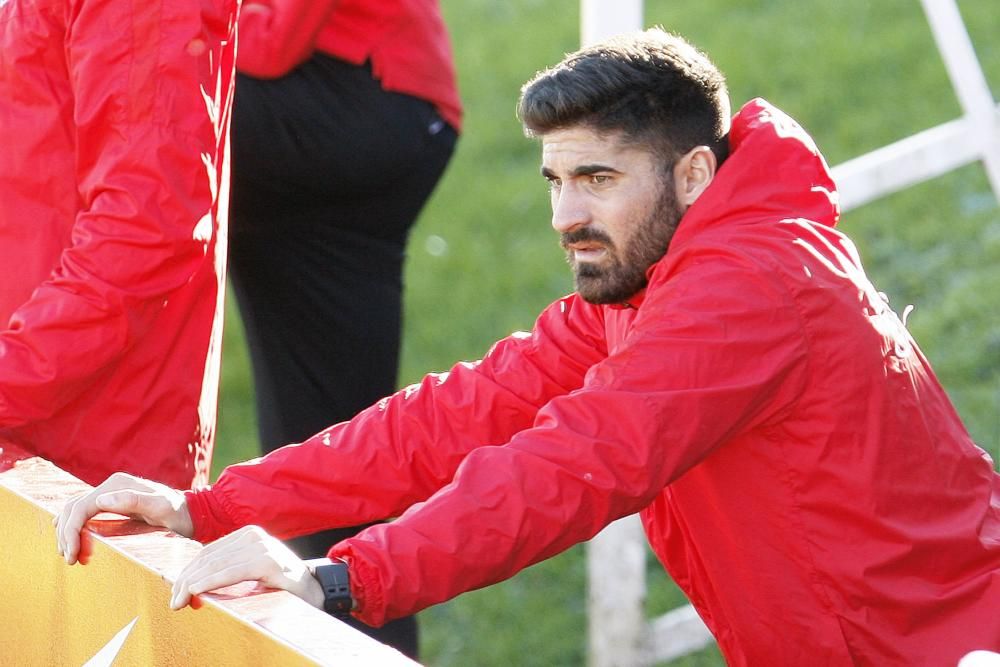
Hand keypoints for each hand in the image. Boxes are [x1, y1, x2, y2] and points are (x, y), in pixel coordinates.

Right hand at [55, 472, 192, 564]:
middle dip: (67, 534)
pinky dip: (75, 529)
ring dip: (68, 533)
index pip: (81, 507)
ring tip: (72, 556)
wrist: (190, 514)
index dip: (71, 531)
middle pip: (73, 508)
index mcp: (117, 485)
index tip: (72, 554)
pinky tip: (76, 544)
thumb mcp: (162, 507)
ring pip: (75, 511)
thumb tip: (101, 501)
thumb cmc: (178, 512)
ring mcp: (110, 495)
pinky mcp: (112, 505)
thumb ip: (135, 501)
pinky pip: (84, 515)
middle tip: (71, 559)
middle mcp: (111, 487)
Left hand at [169, 525, 324, 610]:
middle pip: (208, 557)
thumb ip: (227, 571)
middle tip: (174, 602)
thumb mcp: (250, 573)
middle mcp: (254, 535)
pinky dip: (210, 582)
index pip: (208, 552)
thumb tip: (190, 585)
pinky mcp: (268, 561)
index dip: (188, 572)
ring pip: (215, 564)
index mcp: (248, 534)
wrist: (315, 591)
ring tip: (180, 601)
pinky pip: (231, 572)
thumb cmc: (280, 586)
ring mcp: (262, 546)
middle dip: (186, 580)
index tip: (175, 591)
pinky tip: (196, 591)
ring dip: (192, 585)